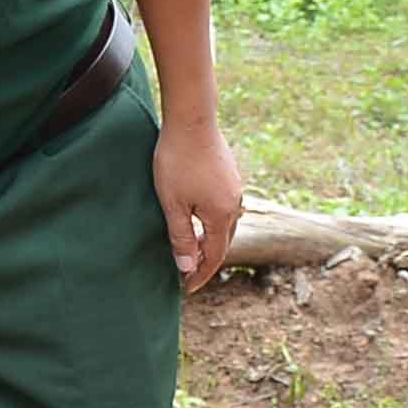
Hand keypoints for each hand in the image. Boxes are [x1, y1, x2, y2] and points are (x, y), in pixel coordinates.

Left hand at [153, 121, 243, 293]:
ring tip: (190, 250)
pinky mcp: (229, 175)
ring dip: (209, 241)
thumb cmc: (177, 161)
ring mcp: (235, 188)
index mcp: (222, 216)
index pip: (214, 256)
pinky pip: (224, 208)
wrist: (191, 119)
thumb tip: (187, 267)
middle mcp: (234, 204)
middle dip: (206, 261)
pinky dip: (212, 223)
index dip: (200, 275)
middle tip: (187, 274)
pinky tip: (197, 219)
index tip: (186, 288)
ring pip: (225, 225)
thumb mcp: (172, 204)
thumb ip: (180, 237)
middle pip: (223, 243)